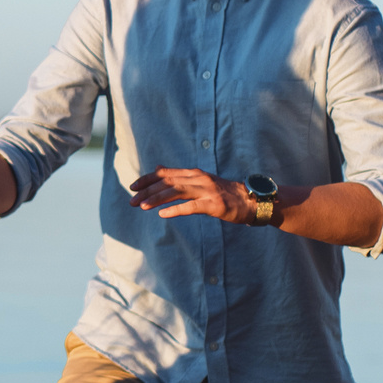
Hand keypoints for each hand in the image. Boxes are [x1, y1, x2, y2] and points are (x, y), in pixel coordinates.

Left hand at [129, 166, 255, 222]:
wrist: (251, 201)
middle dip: (147, 191)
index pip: (165, 173)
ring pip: (176, 192)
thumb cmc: (223, 193)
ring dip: (157, 199)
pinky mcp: (214, 204)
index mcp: (194, 173)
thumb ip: (179, 176)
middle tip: (131, 201)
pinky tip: (163, 215)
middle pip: (167, 182)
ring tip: (142, 206)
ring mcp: (207, 190)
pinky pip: (192, 206)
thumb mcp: (200, 181)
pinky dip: (176, 210)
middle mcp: (199, 178)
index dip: (147, 179)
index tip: (132, 187)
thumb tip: (158, 168)